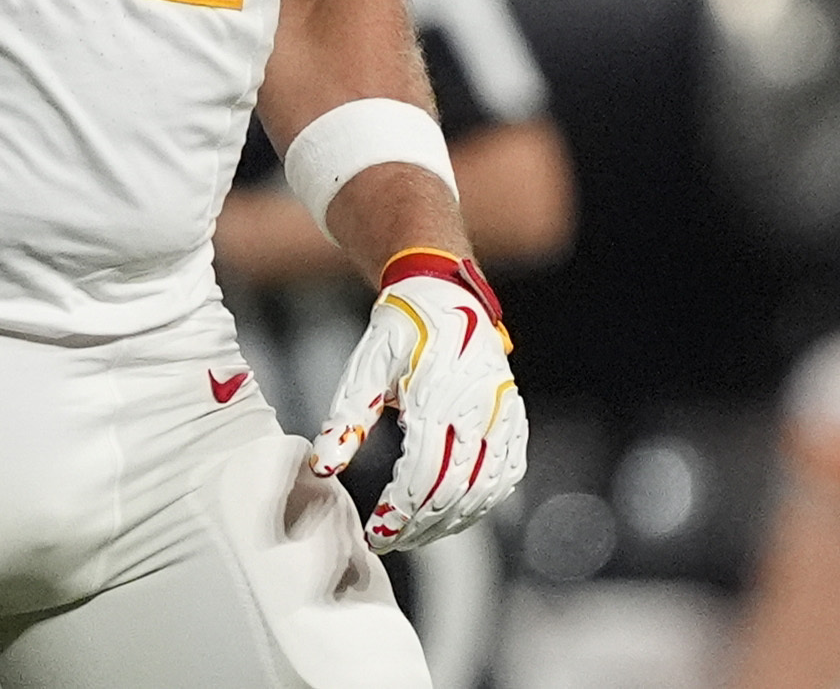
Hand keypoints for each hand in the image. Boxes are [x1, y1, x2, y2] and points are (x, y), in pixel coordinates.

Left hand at [310, 248, 527, 549]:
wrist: (446, 296)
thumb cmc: (399, 332)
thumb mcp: (364, 368)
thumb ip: (346, 419)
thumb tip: (323, 468)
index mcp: (437, 396)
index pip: (423, 472)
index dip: (401, 510)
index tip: (376, 533)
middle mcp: (479, 410)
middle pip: (455, 489)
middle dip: (421, 524)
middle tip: (390, 542)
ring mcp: (504, 417)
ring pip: (485, 489)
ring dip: (452, 521)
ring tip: (416, 535)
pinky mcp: (516, 421)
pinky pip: (507, 475)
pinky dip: (482, 503)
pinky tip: (455, 516)